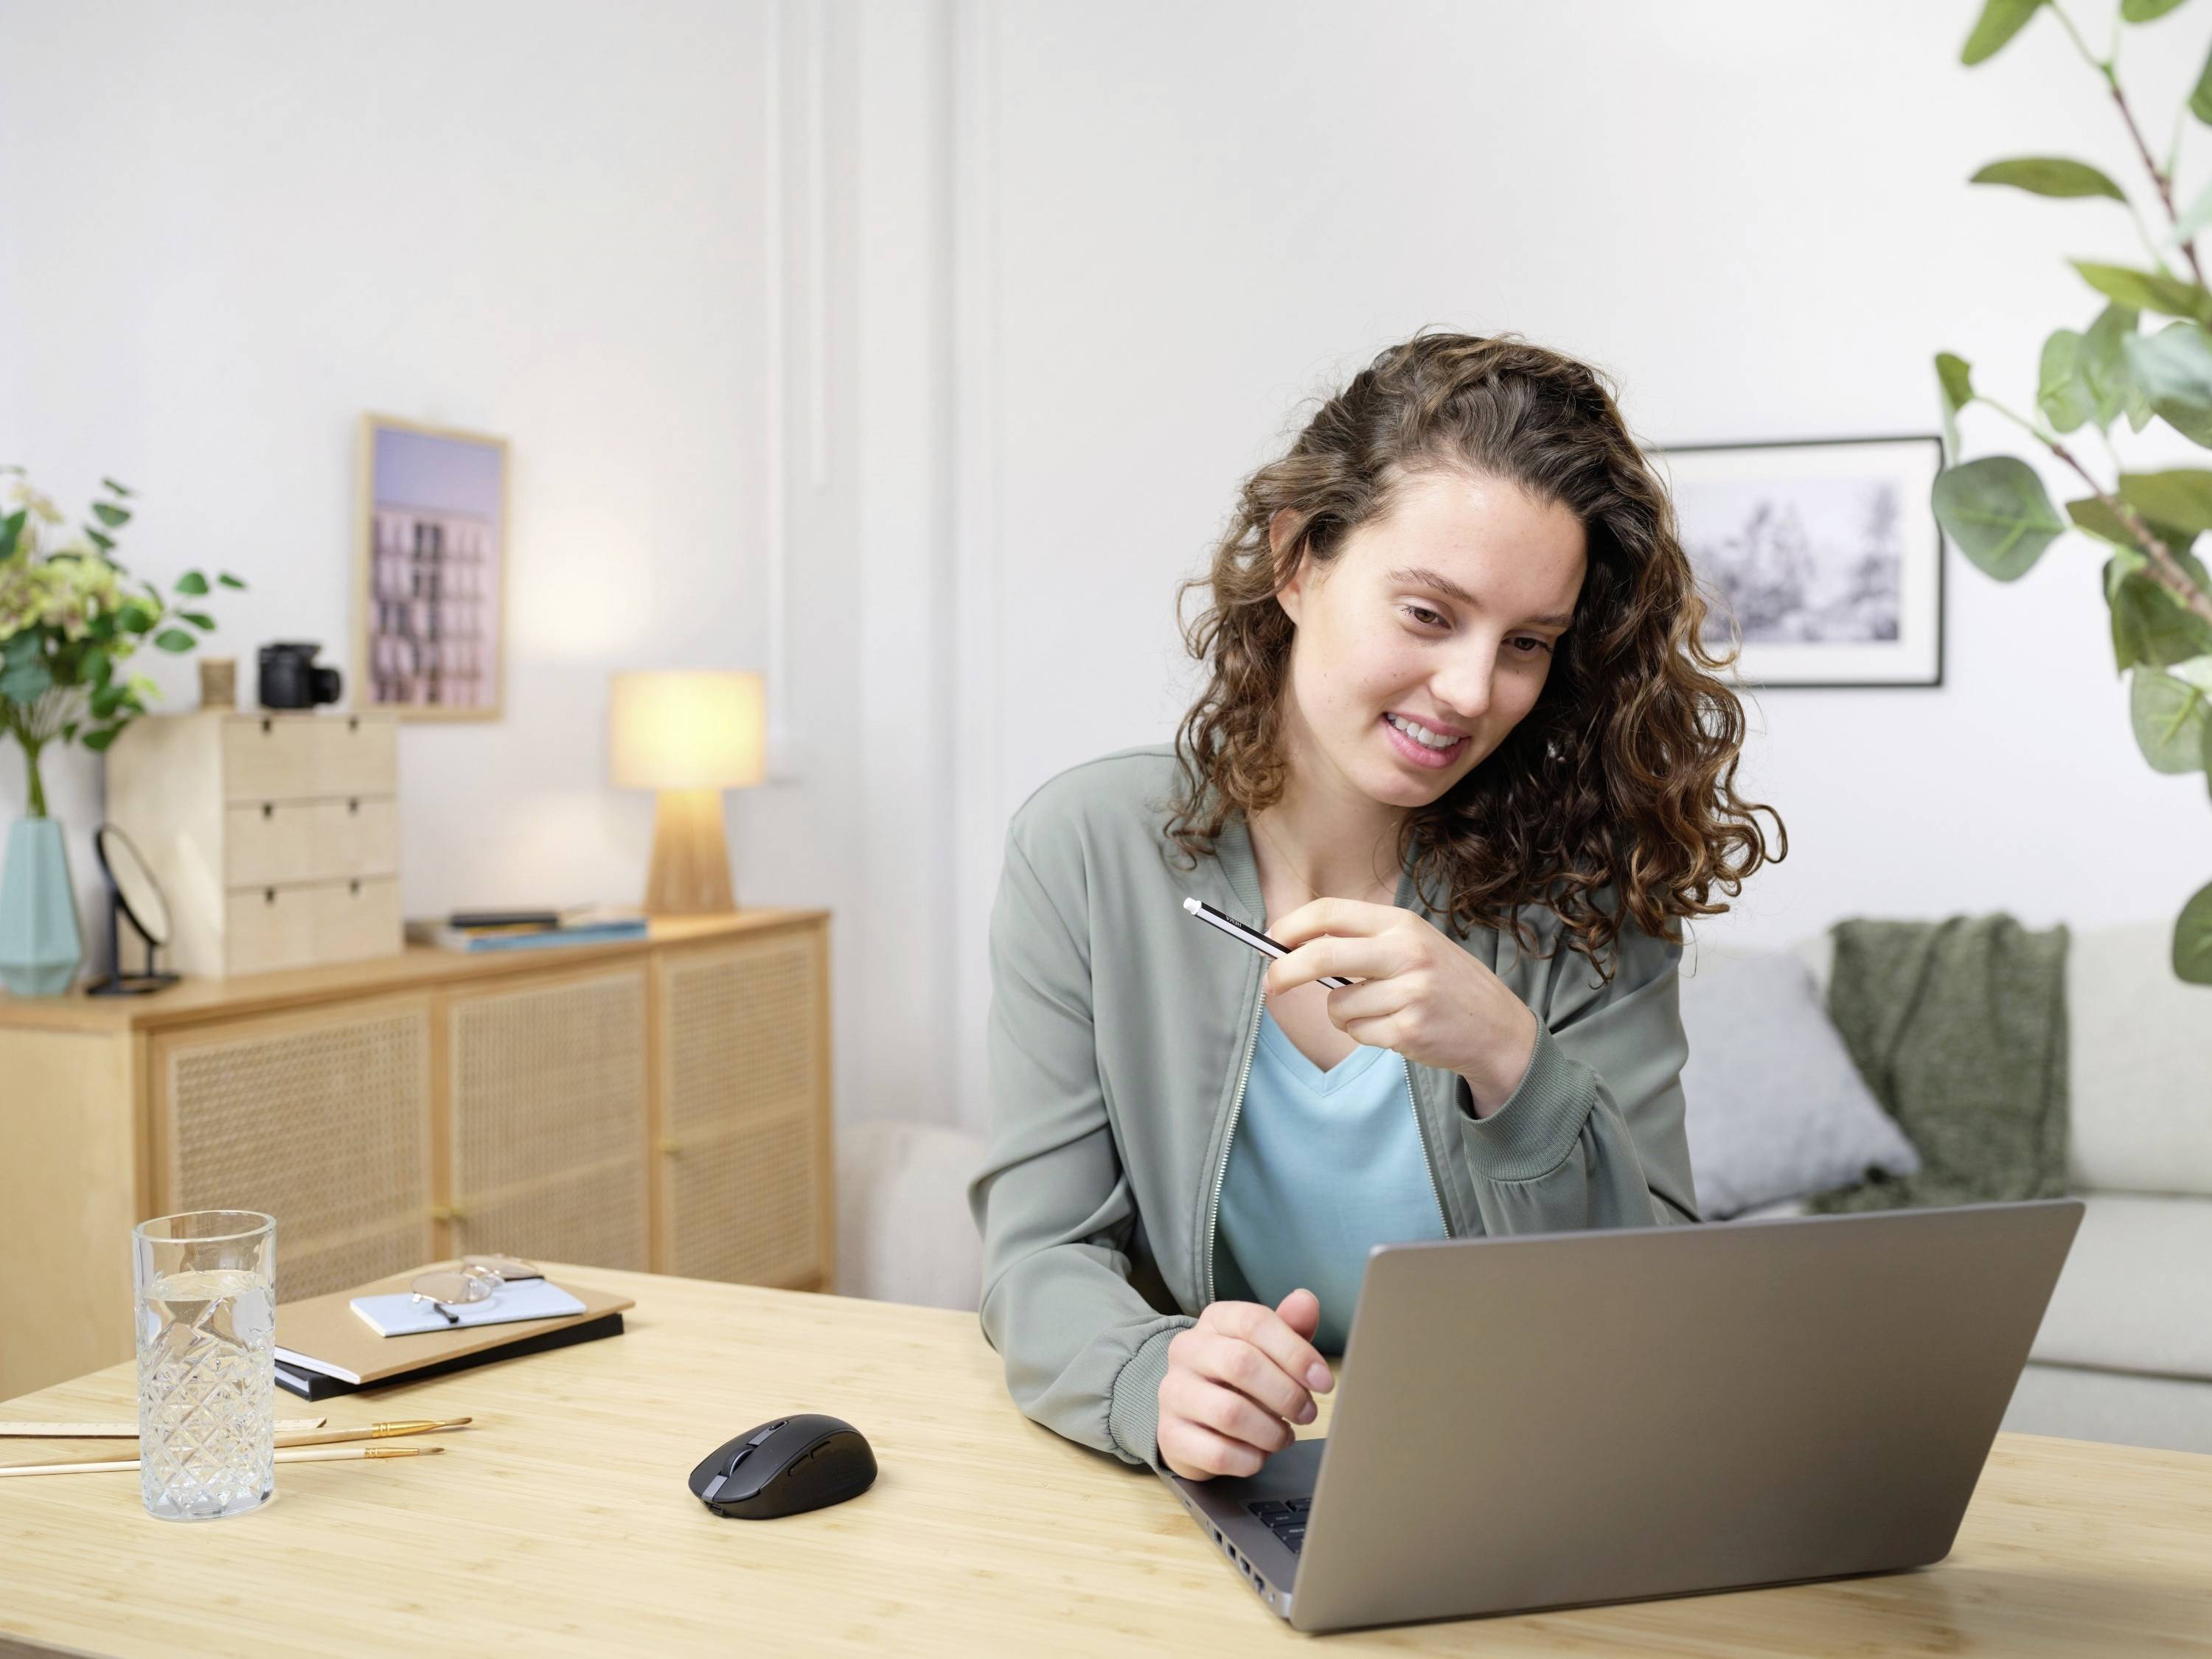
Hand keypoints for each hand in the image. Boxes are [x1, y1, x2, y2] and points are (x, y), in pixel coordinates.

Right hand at [1158, 1290, 1332, 1480]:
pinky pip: (1218, 1453)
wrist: (1193, 1417)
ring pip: (1230, 1413)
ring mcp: (1173, 1392)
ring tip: (1283, 1436)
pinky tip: (1258, 1454)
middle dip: (1287, 1394)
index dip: (1296, 1352)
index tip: (1324, 1381)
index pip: (1254, 1321)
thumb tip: (1306, 1301)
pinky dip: (1250, 1459)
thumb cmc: (1239, 1379)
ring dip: (1270, 1431)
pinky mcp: (1170, 1435)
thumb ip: (1290, 1327)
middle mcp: (1186, 1350)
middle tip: (1308, 1413)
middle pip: (1241, 1363)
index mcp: (1215, 1320)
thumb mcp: (1267, 1349)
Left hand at [1266, 897, 1538, 1115]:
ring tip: (1381, 1011)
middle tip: (1271, 985)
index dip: (1292, 926)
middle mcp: (1406, 952)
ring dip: (1345, 1015)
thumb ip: (1362, 942)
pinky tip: (1396, 1028)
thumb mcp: (1412, 945)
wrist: (1497, 1027)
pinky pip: (1358, 1033)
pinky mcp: (1409, 1029)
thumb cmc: (1443, 983)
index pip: (1330, 912)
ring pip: (1337, 1005)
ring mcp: (1410, 992)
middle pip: (1322, 955)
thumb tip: (1293, 947)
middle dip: (1285, 971)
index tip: (1272, 940)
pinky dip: (1366, 1034)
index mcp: (1402, 923)